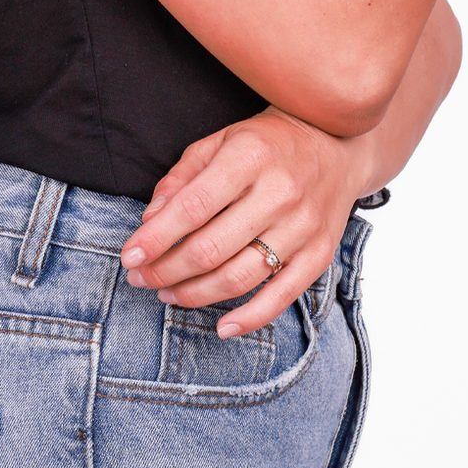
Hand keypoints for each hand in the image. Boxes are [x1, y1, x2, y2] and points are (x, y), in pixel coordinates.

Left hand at [117, 106, 366, 338]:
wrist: (338, 144)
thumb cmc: (268, 142)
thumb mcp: (221, 141)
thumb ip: (183, 177)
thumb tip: (150, 222)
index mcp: (249, 157)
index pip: (193, 207)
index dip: (156, 238)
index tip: (129, 256)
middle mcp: (280, 192)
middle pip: (211, 248)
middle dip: (167, 271)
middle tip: (141, 279)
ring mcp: (303, 226)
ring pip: (240, 277)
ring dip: (196, 294)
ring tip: (167, 295)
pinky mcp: (320, 253)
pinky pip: (282, 296)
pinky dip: (251, 318)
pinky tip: (222, 326)